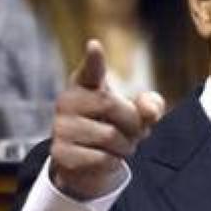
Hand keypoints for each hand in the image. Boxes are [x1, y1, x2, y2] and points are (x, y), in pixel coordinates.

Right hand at [49, 39, 164, 199]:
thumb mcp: (136, 116)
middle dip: (131, 123)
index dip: (94, 59)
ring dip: (124, 147)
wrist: (87, 164)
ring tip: (117, 147)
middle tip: (132, 133)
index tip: (95, 46)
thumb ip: (149, 107)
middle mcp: (67, 101)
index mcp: (86, 84)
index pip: (91, 69)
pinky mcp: (60, 153)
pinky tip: (103, 159)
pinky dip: (112, 163)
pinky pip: (101, 158)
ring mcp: (60, 127)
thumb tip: (150, 111)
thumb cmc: (113, 129)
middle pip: (111, 105)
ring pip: (109, 136)